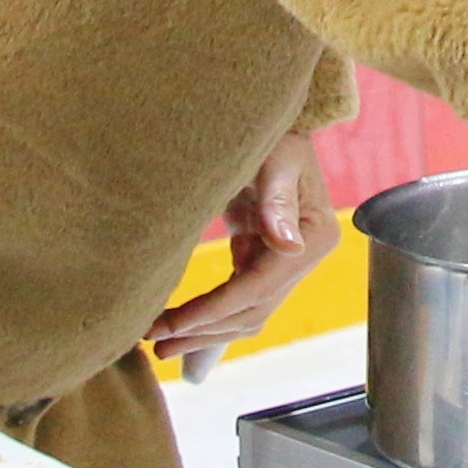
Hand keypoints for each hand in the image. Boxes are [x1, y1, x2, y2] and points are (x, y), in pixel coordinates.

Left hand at [145, 118, 343, 379]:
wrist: (267, 123)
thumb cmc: (272, 133)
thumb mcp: (274, 156)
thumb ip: (277, 199)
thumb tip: (289, 246)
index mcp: (313, 235)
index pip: (259, 287)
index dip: (215, 309)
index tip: (173, 324)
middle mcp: (304, 254)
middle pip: (252, 310)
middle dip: (203, 330)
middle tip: (154, 341)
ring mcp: (287, 261)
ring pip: (245, 314)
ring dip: (204, 333)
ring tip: (160, 344)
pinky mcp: (264, 259)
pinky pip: (238, 299)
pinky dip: (210, 315)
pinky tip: (180, 324)